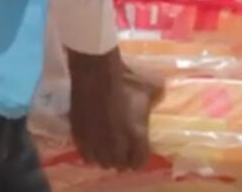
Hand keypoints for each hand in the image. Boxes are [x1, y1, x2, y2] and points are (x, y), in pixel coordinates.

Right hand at [65, 46, 159, 170]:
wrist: (96, 75)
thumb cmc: (125, 81)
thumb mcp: (148, 90)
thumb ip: (156, 99)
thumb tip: (160, 98)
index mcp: (137, 137)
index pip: (140, 162)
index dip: (139, 158)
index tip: (138, 152)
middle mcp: (117, 146)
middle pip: (120, 165)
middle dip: (122, 160)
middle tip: (122, 151)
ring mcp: (97, 144)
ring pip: (102, 163)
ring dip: (105, 158)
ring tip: (106, 150)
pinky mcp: (80, 138)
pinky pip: (86, 155)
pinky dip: (90, 153)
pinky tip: (92, 146)